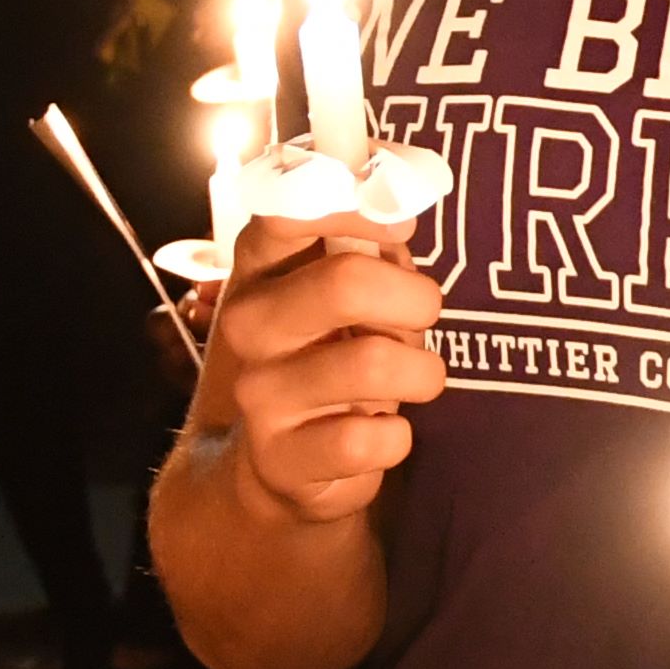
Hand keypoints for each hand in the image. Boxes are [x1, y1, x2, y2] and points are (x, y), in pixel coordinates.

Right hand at [202, 221, 440, 520]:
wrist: (280, 466)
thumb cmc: (333, 357)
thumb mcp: (345, 294)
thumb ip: (369, 247)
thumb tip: (402, 202)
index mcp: (261, 268)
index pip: (289, 210)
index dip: (357, 208)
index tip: (402, 228)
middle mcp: (248, 323)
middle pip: (346, 282)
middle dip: (413, 299)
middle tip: (422, 317)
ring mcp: (259, 392)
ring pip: (372, 362)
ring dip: (420, 372)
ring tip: (411, 380)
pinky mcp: (280, 457)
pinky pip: (373, 438)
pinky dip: (397, 436)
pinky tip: (381, 433)